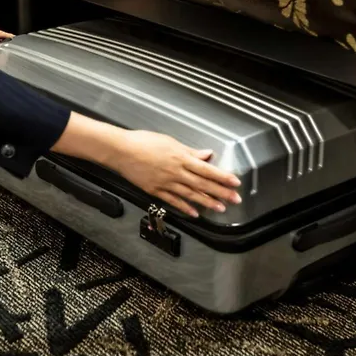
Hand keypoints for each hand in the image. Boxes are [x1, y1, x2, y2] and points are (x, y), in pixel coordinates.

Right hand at [51, 113, 241, 217]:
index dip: (222, 177)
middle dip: (220, 192)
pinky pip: (173, 201)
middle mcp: (176, 172)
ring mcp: (166, 183)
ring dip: (207, 202)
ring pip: (191, 195)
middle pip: (202, 184)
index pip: (207, 169)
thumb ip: (190, 151)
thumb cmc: (143, 141)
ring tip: (220, 208)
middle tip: (235, 199)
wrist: (120, 150)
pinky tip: (196, 213)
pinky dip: (185, 207)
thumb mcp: (170, 142)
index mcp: (180, 158)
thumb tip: (207, 155)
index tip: (235, 182)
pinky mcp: (155, 190)